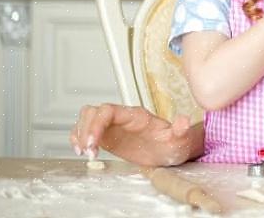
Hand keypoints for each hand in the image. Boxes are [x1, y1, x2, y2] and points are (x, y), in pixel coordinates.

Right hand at [69, 103, 202, 165]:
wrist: (171, 151)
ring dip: (80, 134)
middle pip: (93, 112)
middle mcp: (122, 118)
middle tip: (88, 152)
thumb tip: (184, 121)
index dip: (96, 124)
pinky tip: (83, 151)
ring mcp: (113, 126)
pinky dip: (79, 138)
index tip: (93, 143)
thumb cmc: (173, 144)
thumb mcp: (180, 139)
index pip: (109, 110)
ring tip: (86, 153)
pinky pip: (86, 130)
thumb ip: (180, 130)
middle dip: (85, 130)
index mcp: (136, 116)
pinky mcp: (108, 136)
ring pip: (87, 118)